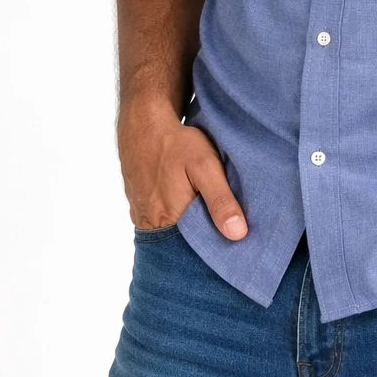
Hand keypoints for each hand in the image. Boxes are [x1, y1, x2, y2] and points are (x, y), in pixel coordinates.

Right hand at [118, 105, 247, 239]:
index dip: (215, 249)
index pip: (196, 251)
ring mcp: (142, 216)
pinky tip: (187, 208)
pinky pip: (158, 224)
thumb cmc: (176, 144)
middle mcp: (151, 225)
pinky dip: (174, 222)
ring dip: (187, 232)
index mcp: (170, 221)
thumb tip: (237, 234)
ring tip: (208, 219)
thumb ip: (221, 200)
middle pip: (181, 246)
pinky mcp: (138, 207)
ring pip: (169, 235)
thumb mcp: (206, 166)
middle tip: (225, 232)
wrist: (144, 124)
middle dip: (202, 242)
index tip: (235, 246)